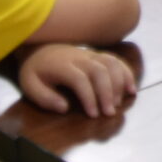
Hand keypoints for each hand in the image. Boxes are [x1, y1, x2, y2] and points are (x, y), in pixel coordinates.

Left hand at [16, 43, 137, 117]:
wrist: (38, 47)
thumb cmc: (35, 71)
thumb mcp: (30, 85)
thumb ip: (45, 98)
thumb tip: (65, 108)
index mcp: (62, 65)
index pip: (80, 79)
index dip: (89, 97)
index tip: (93, 115)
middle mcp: (79, 58)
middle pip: (99, 71)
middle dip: (107, 92)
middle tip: (109, 113)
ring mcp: (90, 54)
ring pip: (110, 63)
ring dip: (118, 83)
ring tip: (118, 103)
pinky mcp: (97, 55)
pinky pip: (116, 60)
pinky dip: (126, 73)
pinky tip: (131, 89)